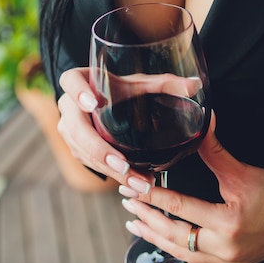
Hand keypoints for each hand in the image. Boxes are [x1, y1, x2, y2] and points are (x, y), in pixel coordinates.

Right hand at [57, 67, 202, 186]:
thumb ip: (167, 84)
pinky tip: (131, 183)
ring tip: (137, 181)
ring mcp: (68, 128)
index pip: (70, 81)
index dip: (78, 92)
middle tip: (123, 165)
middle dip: (99, 149)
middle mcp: (68, 105)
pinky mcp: (75, 147)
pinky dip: (109, 173)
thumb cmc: (124, 89)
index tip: (93, 104)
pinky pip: (88, 162)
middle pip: (75, 128)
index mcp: (80, 79)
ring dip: (108, 169)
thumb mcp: (142, 84)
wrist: (106, 103)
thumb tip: (195, 86)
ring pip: (81, 151)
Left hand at [120, 114, 263, 262]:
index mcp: (227, 222)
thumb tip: (201, 121)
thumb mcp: (244, 173)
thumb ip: (215, 151)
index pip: (178, 206)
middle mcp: (224, 249)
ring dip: (153, 238)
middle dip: (146, 215)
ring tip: (133, 223)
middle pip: (173, 233)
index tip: (131, 184)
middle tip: (127, 200)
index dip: (151, 194)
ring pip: (179, 253)